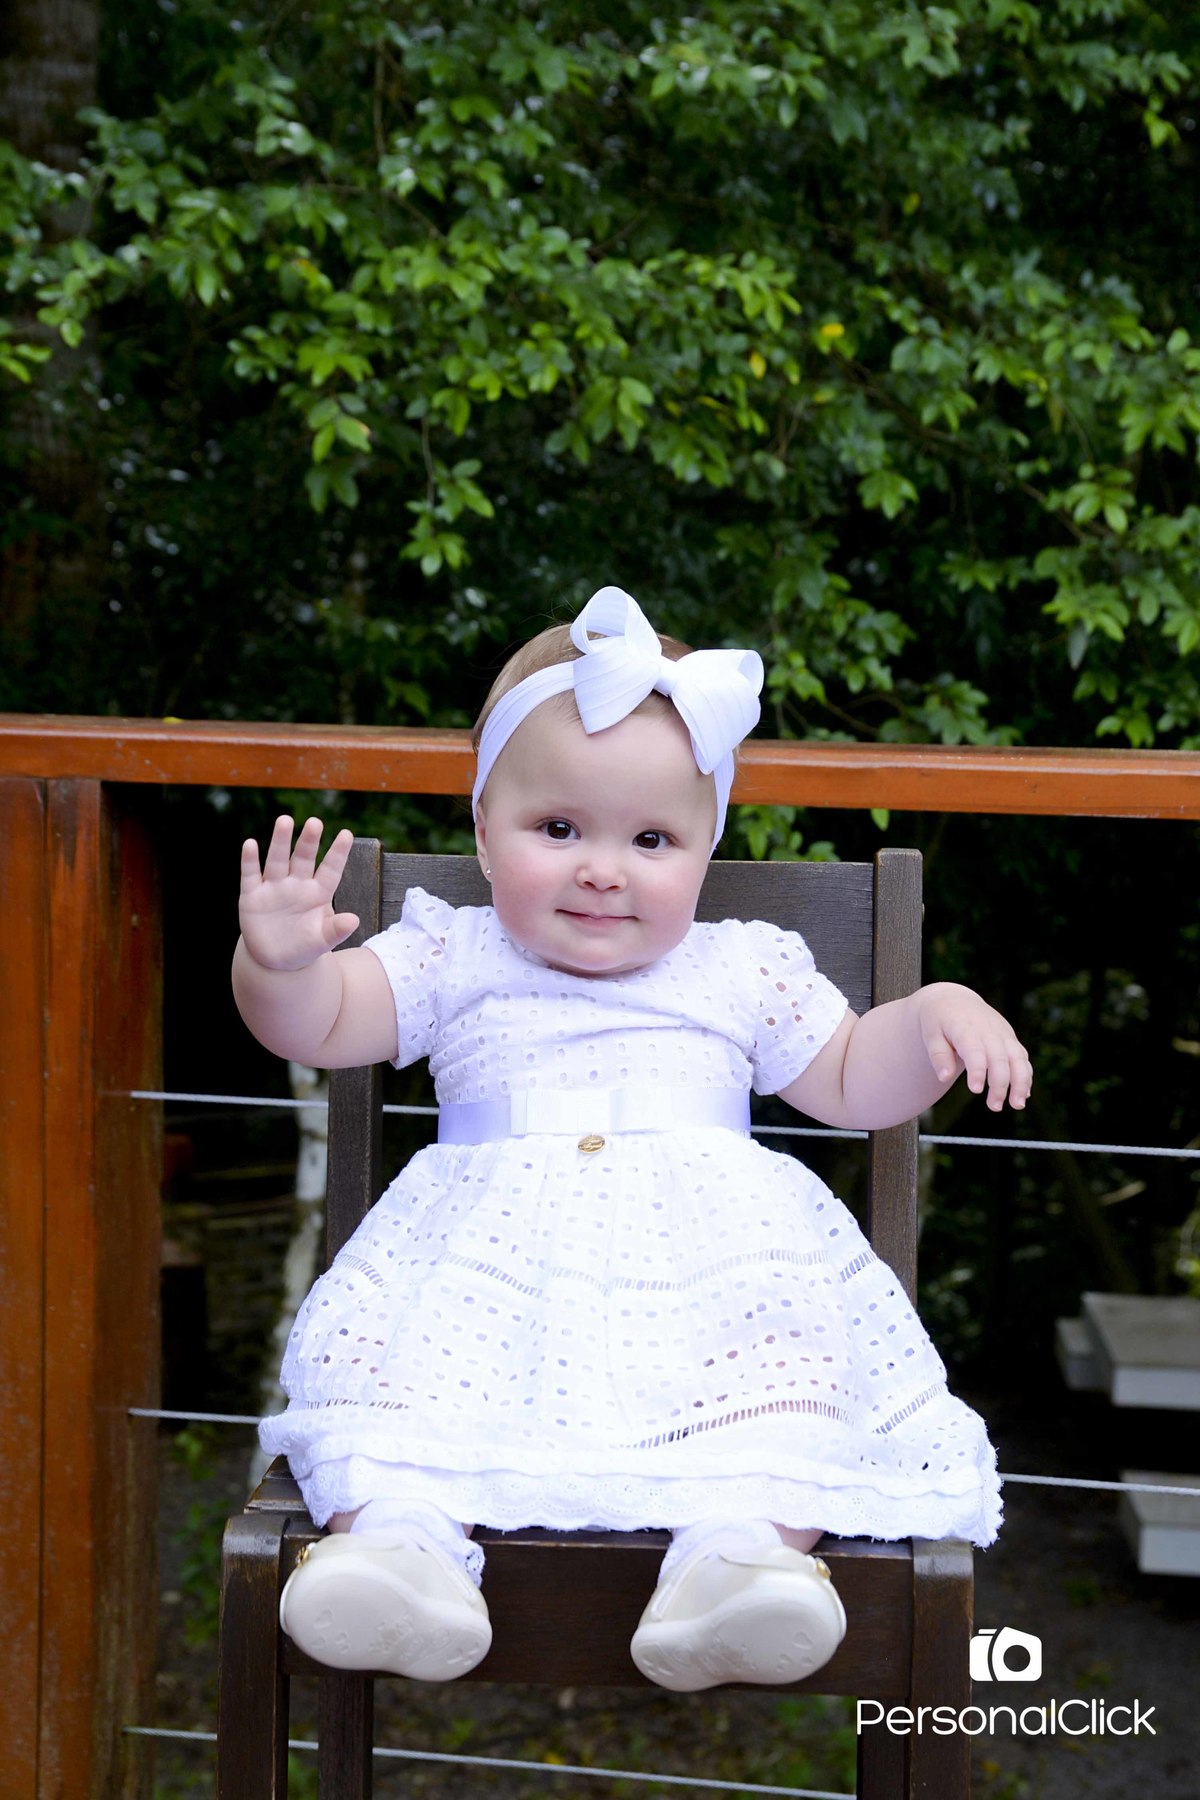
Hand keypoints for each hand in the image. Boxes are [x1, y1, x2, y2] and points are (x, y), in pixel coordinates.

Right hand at [238, 815, 358, 972]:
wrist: (275, 960)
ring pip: (278, 860)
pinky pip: (251, 875)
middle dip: (308, 841)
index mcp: (318, 892)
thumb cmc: (305, 946)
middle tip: (315, 822)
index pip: (330, 869)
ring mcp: (274, 888)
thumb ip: (336, 930)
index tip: (347, 834)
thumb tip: (354, 921)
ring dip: (281, 842)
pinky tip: (250, 844)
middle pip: (304, 858)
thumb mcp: (322, 941)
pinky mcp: (252, 896)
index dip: (338, 853)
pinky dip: (250, 861)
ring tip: (285, 821)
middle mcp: (297, 884)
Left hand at [917, 983, 1031, 1111]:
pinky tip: (1024, 1095)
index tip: (975, 1090)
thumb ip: (938, 1055)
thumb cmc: (939, 1022)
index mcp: (965, 1027)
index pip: (974, 1050)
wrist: (954, 1001)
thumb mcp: (931, 1035)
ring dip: (1020, 1082)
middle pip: (999, 1058)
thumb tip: (944, 1078)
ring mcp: (1002, 1033)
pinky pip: (1022, 1058)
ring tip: (1017, 1105)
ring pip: (1018, 1058)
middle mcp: (988, 1030)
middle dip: (1000, 1084)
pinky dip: (1026, 1076)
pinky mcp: (1010, 1038)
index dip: (977, 1070)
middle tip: (994, 1107)